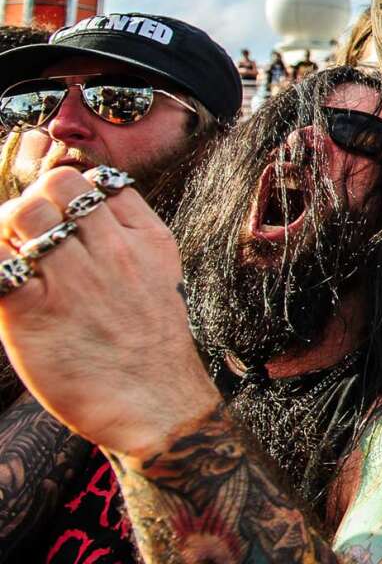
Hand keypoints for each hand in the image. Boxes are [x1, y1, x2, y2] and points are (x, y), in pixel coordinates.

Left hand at [0, 168, 220, 459]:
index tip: (63, 216)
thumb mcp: (159, 279)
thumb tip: (85, 217)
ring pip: (23, 213)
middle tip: (26, 236)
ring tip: (12, 259)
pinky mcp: (34, 312)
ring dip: (6, 229)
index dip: (73, 191)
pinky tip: (2, 282)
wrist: (156, 406)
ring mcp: (75, 280)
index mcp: (146, 240)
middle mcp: (112, 251)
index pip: (100, 181)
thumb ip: (128, 242)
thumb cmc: (149, 347)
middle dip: (34, 201)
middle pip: (59, 183)